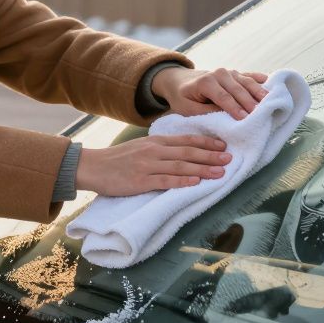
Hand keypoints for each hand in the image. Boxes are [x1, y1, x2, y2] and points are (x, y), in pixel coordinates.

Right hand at [75, 134, 232, 196]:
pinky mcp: (141, 181)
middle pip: (188, 153)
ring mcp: (148, 166)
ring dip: (202, 169)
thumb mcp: (141, 147)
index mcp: (155, 142)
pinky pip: (165, 181)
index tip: (223, 145)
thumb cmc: (118, 159)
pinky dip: (182, 181)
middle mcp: (154, 151)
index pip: (186, 140)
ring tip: (220, 172)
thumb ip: (160, 148)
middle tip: (230, 158)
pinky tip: (196, 182)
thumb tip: (182, 151)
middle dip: (210, 156)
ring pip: (181, 166)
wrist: (94, 166)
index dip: (206, 143)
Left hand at [152, 67, 268, 119]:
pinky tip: (271, 84)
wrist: (181, 81)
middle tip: (260, 115)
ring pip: (247, 82)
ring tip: (270, 102)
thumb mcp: (188, 109)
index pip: (223, 97)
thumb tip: (226, 117)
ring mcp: (230, 72)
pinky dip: (261, 79)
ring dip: (259, 92)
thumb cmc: (184, 98)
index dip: (234, 108)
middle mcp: (219, 74)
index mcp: (205, 82)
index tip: (244, 119)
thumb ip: (205, 113)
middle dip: (249, 102)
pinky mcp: (237, 74)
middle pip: (238, 89)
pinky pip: (250, 76)